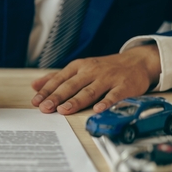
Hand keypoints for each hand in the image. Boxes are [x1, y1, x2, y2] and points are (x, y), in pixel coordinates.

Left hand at [31, 44, 161, 114]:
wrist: (137, 61)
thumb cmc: (103, 68)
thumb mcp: (79, 68)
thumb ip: (57, 77)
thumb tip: (34, 85)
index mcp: (79, 67)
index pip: (59, 79)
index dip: (47, 91)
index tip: (36, 102)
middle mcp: (92, 71)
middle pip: (72, 85)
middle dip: (57, 96)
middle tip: (46, 107)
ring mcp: (108, 78)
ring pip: (90, 91)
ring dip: (76, 101)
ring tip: (64, 110)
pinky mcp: (125, 86)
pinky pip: (114, 95)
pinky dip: (106, 102)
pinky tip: (97, 110)